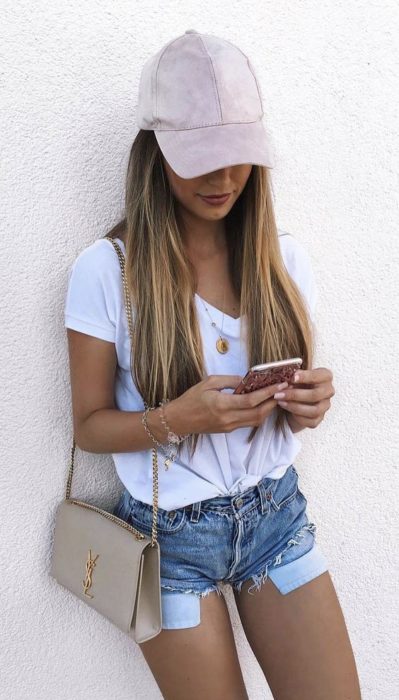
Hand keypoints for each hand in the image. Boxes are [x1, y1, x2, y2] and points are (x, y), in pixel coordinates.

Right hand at [164, 375, 288, 435]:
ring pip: (256, 421)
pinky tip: (262, 405)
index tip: (280, 385)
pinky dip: (259, 414)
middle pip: (259, 414)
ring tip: (275, 397)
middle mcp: (228, 418)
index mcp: (222, 404)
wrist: (179, 420)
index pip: (252, 400)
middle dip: (273, 402)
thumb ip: (230, 380)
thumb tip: (247, 380)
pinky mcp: (229, 430)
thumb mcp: (209, 382)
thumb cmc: (191, 398)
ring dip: (268, 410)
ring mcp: (229, 426)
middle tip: (283, 390)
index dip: (268, 393)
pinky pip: (249, 423)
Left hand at [273, 367, 334, 429]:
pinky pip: (311, 421)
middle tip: (280, 394)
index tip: (292, 378)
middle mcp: (328, 391)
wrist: (298, 397)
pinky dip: (298, 417)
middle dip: (295, 395)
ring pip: (314, 410)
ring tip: (281, 402)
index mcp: (325, 376)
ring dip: (295, 407)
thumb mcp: (296, 376)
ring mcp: (325, 406)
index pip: (319, 376)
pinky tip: (287, 410)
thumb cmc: (298, 382)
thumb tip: (289, 380)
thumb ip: (294, 377)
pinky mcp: (319, 418)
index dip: (306, 377)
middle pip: (316, 395)